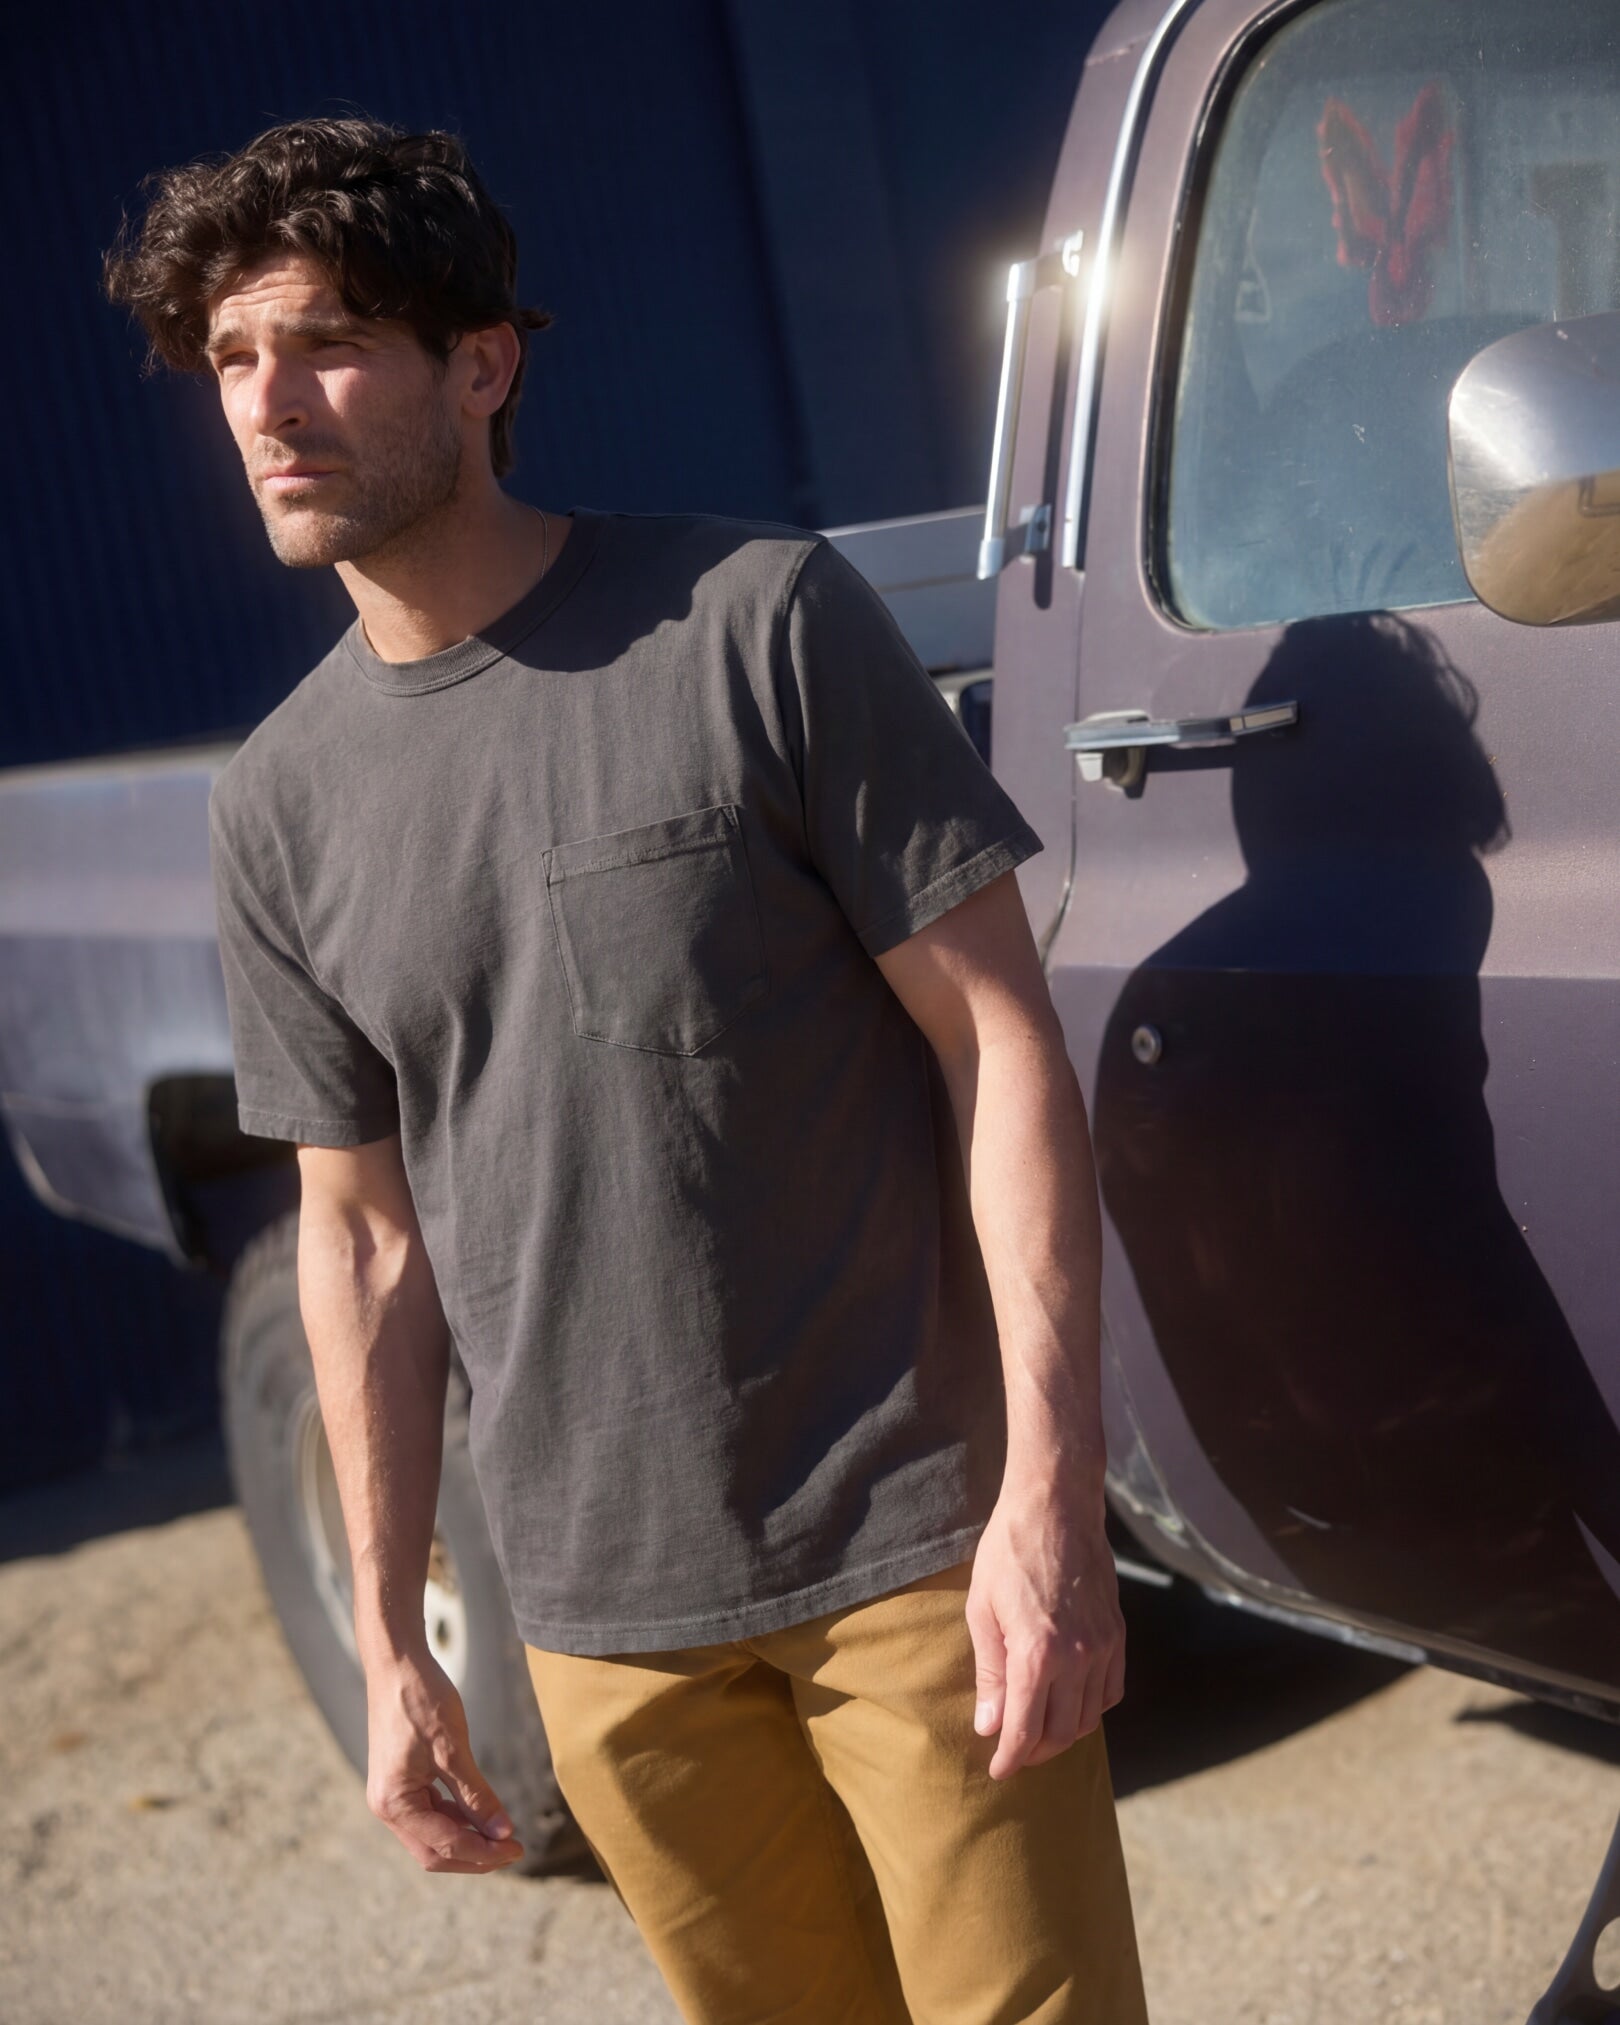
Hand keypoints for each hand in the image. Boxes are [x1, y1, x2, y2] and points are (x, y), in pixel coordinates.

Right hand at [364, 1648, 525, 1872]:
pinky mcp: (399, 1783)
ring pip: (432, 1835)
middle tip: (513, 1848)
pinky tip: (479, 1814)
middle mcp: (386, 1807)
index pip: (444, 1845)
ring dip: (466, 1839)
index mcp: (394, 1803)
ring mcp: (391, 1796)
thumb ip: (476, 1796)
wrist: (396, 1663)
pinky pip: (429, 1814)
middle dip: (474, 1854)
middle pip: (434, 1851)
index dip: (483, 1853)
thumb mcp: (453, 1749)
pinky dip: (455, 1819)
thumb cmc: (422, 1700)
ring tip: (501, 1834)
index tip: (517, 1849)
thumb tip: (503, 1832)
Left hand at [966, 1483, 1125, 1779]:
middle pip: (1062, 1733)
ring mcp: (1103, 1646)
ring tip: (1039, 1731)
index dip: (1010, 1758)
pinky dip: (1092, 1708)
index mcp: (1036, 1654)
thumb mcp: (981, 1609)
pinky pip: (1111, 1690)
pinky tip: (1071, 1703)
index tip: (998, 1771)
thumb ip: (989, 1672)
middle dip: (1036, 1752)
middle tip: (1014, 1752)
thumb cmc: (1008, 1552)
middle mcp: (1077, 1658)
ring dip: (1064, 1734)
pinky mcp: (1117, 1633)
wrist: (1057, 1506)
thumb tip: (989, 1725)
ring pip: (1090, 1718)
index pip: (1025, 1729)